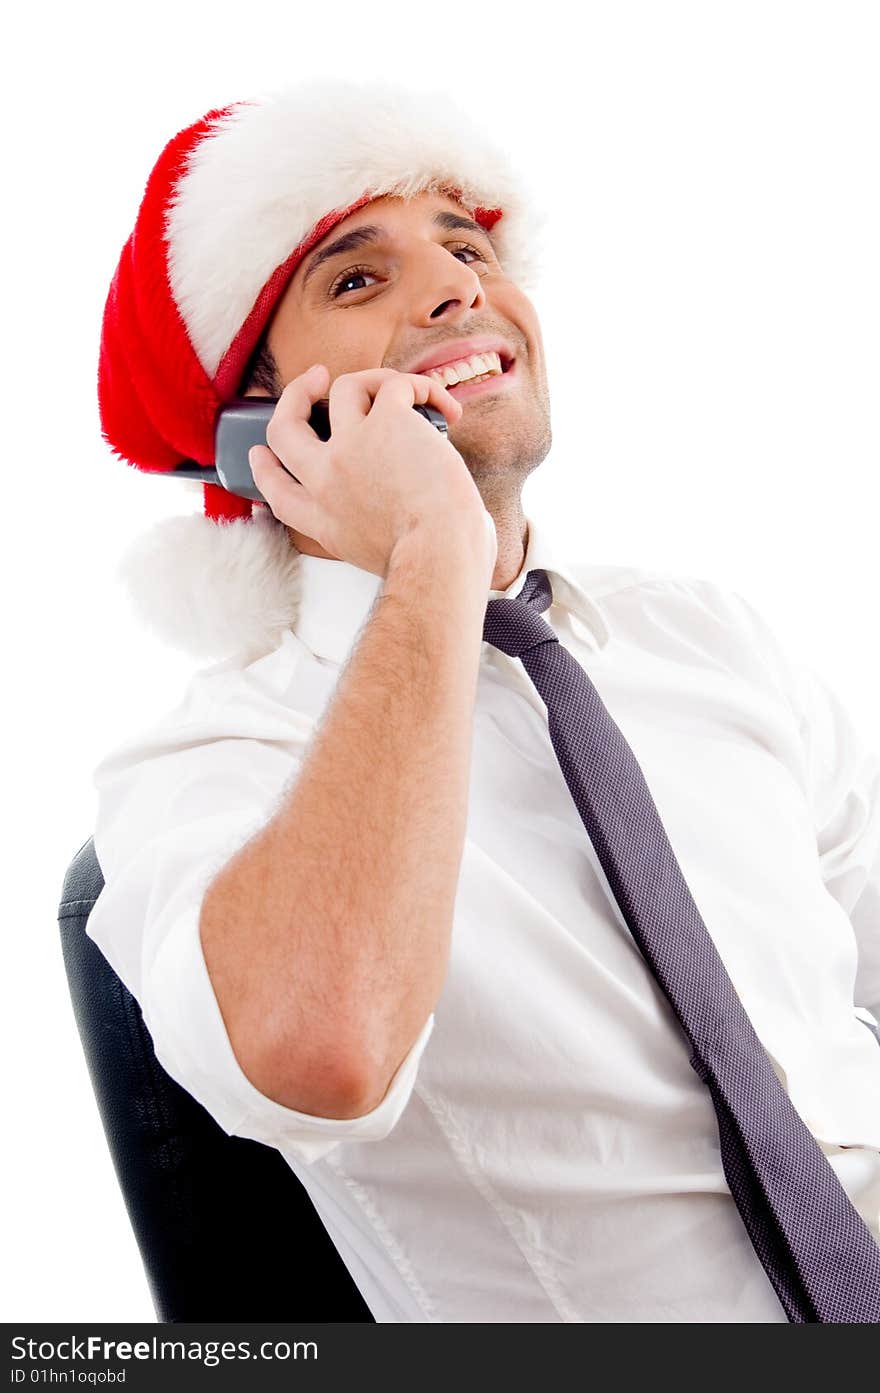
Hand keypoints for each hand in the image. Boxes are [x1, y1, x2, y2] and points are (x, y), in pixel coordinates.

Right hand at [248, 364, 497, 579]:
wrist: (440, 553)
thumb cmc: (430, 565)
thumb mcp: (375, 556)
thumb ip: (366, 530)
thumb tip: (402, 510)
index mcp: (323, 521)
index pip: (277, 490)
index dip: (265, 467)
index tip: (261, 453)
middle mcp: (327, 481)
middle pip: (284, 428)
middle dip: (295, 395)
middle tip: (316, 379)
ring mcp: (351, 447)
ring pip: (344, 389)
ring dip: (373, 380)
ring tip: (405, 391)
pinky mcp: (387, 421)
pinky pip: (395, 384)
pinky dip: (420, 388)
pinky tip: (443, 408)